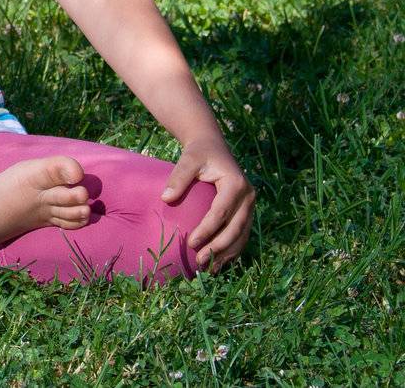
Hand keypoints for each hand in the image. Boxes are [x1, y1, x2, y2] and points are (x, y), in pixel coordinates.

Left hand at [161, 132, 255, 271]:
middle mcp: (248, 197)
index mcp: (236, 184)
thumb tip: (166, 198)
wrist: (212, 147)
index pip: (221, 213)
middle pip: (235, 228)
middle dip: (218, 248)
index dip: (207, 230)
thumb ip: (178, 177)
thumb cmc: (198, 153)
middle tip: (200, 262)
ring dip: (227, 254)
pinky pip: (241, 234)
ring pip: (241, 235)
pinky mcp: (246, 211)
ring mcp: (250, 205)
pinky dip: (232, 249)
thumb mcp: (188, 159)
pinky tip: (220, 261)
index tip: (191, 243)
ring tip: (210, 269)